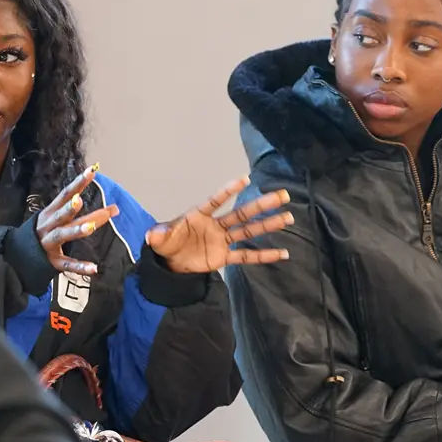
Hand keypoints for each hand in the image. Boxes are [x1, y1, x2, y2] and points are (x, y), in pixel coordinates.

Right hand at [34, 164, 118, 276]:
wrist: (17, 255)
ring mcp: (49, 244)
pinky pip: (67, 264)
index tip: (92, 171)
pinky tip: (94, 268)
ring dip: (75, 231)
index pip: (65, 195)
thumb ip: (82, 214)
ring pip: (62, 235)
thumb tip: (115, 208)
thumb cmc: (43, 232)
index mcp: (50, 213)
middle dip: (70, 208)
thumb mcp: (54, 218)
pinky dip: (80, 267)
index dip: (78, 183)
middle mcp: (48, 226)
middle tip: (80, 200)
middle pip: (61, 215)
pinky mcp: (52, 261)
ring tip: (90, 228)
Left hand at [146, 176, 293, 273]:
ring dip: (268, 225)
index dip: (228, 191)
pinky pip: (247, 256)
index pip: (216, 201)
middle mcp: (215, 225)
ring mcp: (222, 240)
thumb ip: (159, 235)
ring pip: (249, 231)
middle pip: (242, 213)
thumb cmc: (166, 244)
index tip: (244, 179)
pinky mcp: (224, 257)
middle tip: (283, 195)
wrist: (170, 262)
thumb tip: (153, 234)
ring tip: (288, 218)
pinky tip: (283, 253)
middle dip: (261, 204)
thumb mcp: (159, 239)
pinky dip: (264, 256)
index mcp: (200, 216)